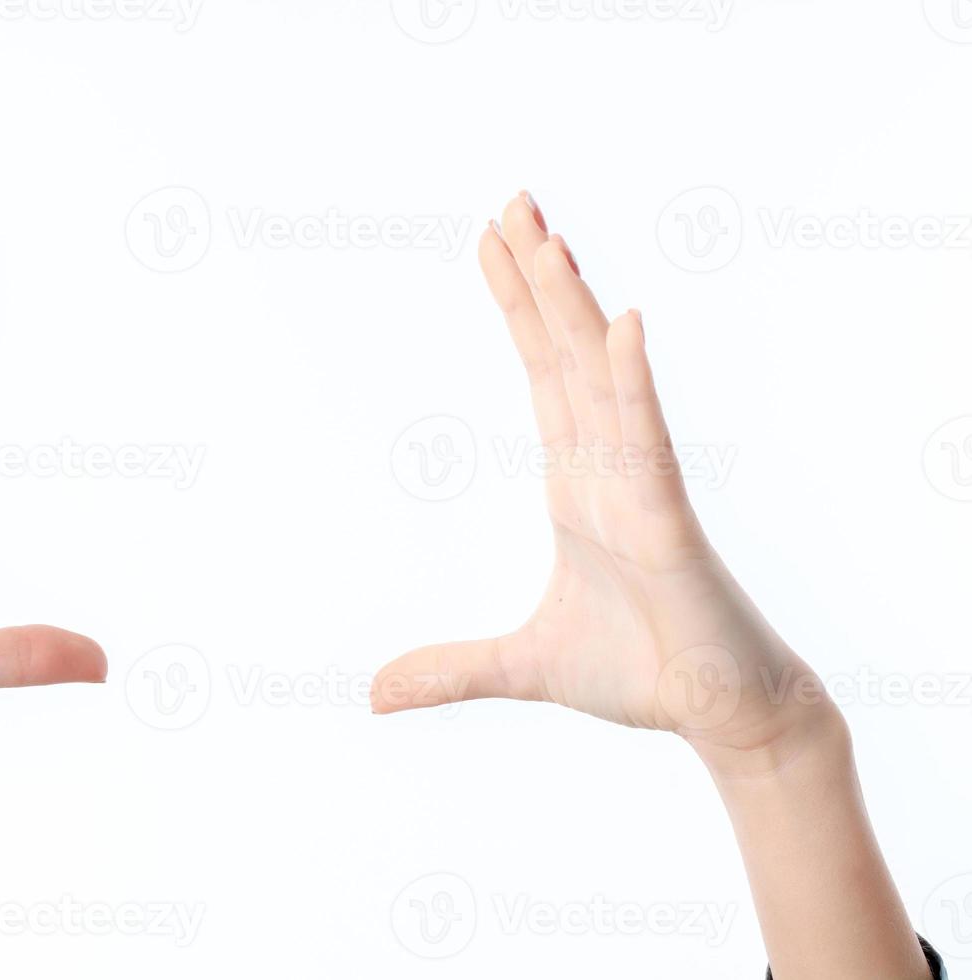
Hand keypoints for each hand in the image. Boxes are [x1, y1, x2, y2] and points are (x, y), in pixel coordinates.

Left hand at [372, 192, 836, 771]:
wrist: (717, 713)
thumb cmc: (639, 675)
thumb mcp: (520, 668)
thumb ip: (451, 670)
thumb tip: (375, 695)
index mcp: (578, 482)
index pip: (543, 374)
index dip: (518, 309)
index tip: (490, 244)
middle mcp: (608, 467)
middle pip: (567, 354)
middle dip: (539, 280)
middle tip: (512, 203)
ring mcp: (639, 487)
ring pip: (600, 379)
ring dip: (573, 308)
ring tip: (544, 236)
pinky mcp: (668, 524)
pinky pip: (647, 442)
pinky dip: (633, 383)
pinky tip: (622, 324)